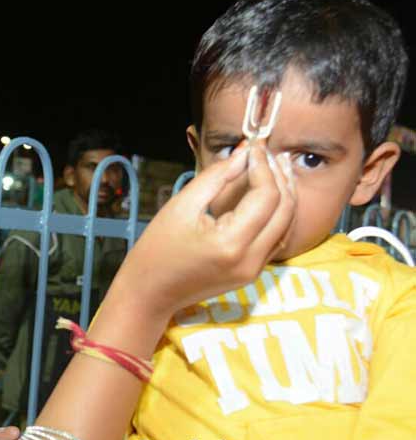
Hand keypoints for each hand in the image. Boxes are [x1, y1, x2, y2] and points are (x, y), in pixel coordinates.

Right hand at [108, 139, 295, 322]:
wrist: (151, 292)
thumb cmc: (157, 248)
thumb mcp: (182, 205)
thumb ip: (216, 177)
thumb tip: (243, 153)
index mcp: (231, 243)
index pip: (266, 196)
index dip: (263, 166)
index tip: (253, 147)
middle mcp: (250, 259)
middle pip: (284, 210)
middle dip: (280, 177)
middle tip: (269, 153)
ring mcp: (254, 270)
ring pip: (287, 225)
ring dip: (285, 194)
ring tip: (276, 168)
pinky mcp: (253, 273)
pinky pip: (277, 238)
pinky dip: (278, 214)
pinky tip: (271, 195)